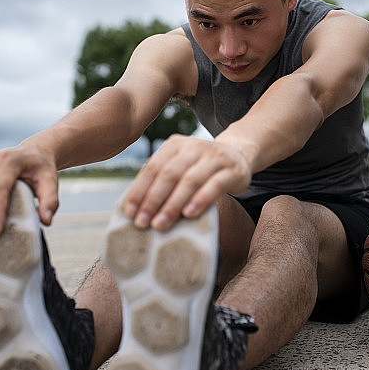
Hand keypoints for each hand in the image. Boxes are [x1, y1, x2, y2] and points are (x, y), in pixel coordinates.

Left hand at [122, 135, 250, 230]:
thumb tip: (135, 206)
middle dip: (153, 200)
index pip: (153, 167)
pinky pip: (214, 185)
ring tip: (161, 224)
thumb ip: (162, 178)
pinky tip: (189, 214)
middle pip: (169, 174)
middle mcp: (194, 147)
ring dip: (173, 204)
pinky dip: (200, 200)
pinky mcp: (232, 170)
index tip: (130, 213)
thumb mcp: (181, 165)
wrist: (238, 155)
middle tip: (143, 223)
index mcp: (175, 145)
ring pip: (190, 180)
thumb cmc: (200, 168)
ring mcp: (214, 157)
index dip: (140, 190)